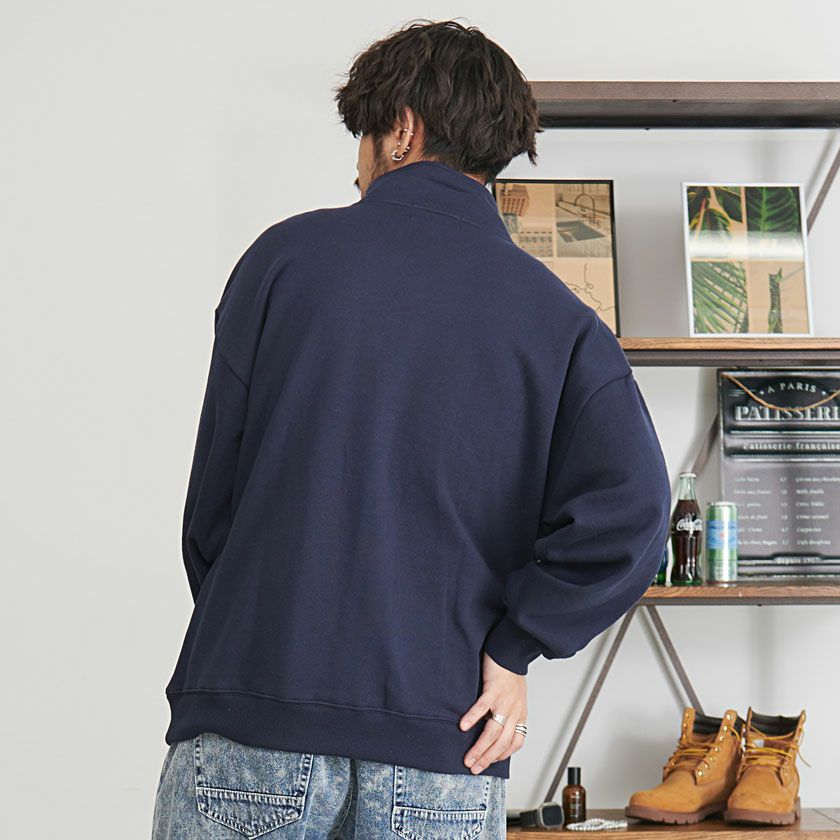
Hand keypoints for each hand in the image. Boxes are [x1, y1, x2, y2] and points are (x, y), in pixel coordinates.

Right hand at [459, 651, 526, 773]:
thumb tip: (494, 729)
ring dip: (479, 747)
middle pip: (502, 742)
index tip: (488, 762)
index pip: (515, 743)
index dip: (501, 756)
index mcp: (520, 713)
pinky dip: (473, 718)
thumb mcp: (515, 697)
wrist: (512, 650)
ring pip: (493, 731)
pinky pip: (483, 707)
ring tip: (468, 757)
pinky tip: (463, 726)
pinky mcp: (494, 688)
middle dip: (487, 758)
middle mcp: (515, 710)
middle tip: (473, 767)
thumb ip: (507, 712)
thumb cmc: (511, 672)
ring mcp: (505, 700)